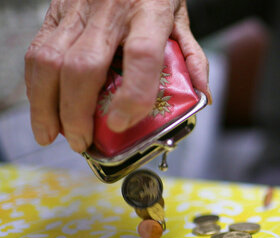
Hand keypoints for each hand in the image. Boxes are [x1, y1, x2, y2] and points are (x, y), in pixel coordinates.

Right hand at [25, 0, 209, 152]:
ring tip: (53, 134)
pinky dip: (35, 84)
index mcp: (149, 12)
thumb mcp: (179, 16)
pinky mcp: (56, 10)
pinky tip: (42, 105)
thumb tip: (202, 95)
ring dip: (47, 104)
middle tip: (83, 141)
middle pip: (85, 66)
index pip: (143, 56)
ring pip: (50, 60)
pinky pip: (38, 50)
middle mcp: (110, 11)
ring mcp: (78, 10)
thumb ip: (191, 55)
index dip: (133, 95)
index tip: (122, 122)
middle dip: (77, 113)